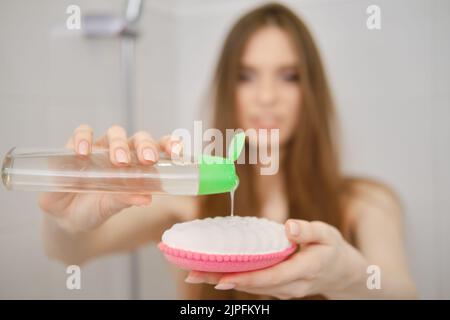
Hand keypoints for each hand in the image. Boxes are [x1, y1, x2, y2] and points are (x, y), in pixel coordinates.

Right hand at [38, 124, 181, 233]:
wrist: (67, 217)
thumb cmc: (96, 209)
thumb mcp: (111, 208)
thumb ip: (126, 200)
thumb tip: (146, 198)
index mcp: (137, 164)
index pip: (158, 147)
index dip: (169, 144)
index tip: (177, 151)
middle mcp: (121, 152)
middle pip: (138, 138)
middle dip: (145, 146)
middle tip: (146, 160)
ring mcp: (99, 148)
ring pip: (114, 133)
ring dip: (119, 144)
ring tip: (118, 162)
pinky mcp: (74, 148)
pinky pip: (81, 134)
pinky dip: (83, 139)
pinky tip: (83, 152)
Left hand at [185, 219, 368, 298]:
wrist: (343, 273)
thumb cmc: (334, 250)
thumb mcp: (328, 234)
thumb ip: (309, 231)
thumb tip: (289, 227)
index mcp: (304, 270)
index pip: (271, 277)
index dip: (245, 278)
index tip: (222, 277)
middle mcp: (291, 286)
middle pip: (253, 284)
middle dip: (222, 279)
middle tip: (193, 271)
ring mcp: (284, 290)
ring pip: (250, 287)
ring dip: (222, 279)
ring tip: (196, 271)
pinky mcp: (278, 287)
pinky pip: (254, 284)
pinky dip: (234, 277)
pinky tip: (216, 271)